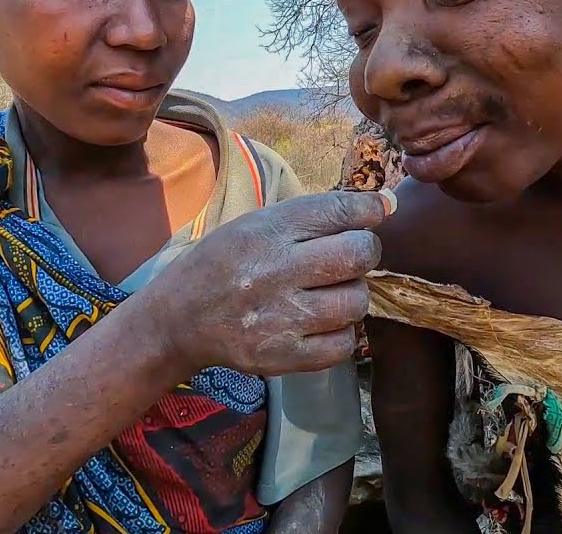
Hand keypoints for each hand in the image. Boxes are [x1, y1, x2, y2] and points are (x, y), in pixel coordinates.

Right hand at [144, 190, 387, 376]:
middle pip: (359, 255)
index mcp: (268, 230)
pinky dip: (341, 333)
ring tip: (328, 292)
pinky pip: (344, 344)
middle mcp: (276, 271)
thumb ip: (315, 215)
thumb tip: (385, 205)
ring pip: (357, 301)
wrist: (177, 320)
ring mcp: (282, 317)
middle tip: (348, 258)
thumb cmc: (223, 264)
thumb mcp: (256, 225)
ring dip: (352, 295)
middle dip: (365, 253)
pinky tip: (321, 323)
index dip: (369, 211)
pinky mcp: (284, 356)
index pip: (341, 210)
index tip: (371, 215)